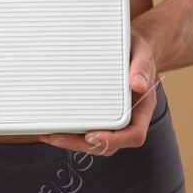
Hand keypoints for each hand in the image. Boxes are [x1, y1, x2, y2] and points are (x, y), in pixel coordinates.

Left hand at [40, 29, 157, 156]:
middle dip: (82, 145)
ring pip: (95, 141)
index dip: (114, 140)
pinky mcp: (98, 114)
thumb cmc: (135, 52)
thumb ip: (142, 66)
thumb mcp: (142, 52)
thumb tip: (138, 85)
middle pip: (109, 144)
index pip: (134, 134)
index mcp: (142, 108)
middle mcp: (128, 118)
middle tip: (59, 137)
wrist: (127, 47)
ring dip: (72, 142)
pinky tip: (52, 126)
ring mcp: (112, 119)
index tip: (93, 135)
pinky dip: (70, 132)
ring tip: (50, 135)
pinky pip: (86, 129)